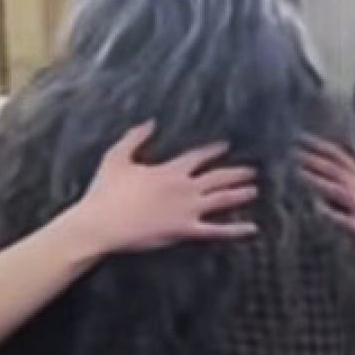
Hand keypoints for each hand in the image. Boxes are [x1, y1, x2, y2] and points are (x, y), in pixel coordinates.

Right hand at [67, 122, 259, 253]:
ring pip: (223, 200)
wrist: (100, 224)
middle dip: (237, 173)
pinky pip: (217, 231)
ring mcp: (188, 210)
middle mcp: (185, 188)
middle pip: (218, 177)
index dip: (213, 150)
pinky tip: (253, 229)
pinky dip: (237, 230)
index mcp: (170, 171)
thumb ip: (134, 138)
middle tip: (253, 171)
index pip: (198, 157)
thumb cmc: (105, 192)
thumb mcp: (116, 158)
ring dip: (241, 194)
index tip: (226, 146)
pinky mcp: (186, 231)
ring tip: (254, 191)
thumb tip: (150, 122)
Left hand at [298, 140, 354, 286]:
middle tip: (293, 152)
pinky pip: (344, 220)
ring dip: (318, 180)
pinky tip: (315, 207)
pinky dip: (330, 213)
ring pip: (340, 190)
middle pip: (338, 170)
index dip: (321, 145)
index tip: (299, 137)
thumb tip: (346, 142)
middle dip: (315, 159)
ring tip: (298, 172)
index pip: (341, 156)